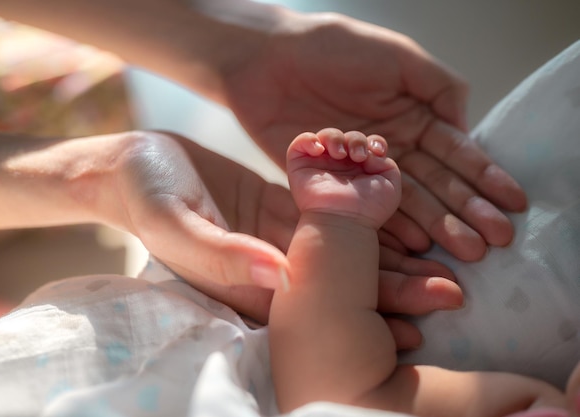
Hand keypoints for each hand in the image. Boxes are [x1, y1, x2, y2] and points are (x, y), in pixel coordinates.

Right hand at [109, 131, 461, 341]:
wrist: (130, 166)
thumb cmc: (143, 195)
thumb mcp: (175, 223)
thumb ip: (222, 253)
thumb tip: (278, 275)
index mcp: (243, 283)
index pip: (316, 310)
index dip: (365, 316)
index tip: (416, 324)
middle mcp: (265, 270)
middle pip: (340, 286)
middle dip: (393, 290)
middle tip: (451, 292)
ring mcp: (273, 240)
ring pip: (342, 254)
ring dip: (389, 257)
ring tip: (441, 261)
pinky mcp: (277, 211)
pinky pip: (327, 219)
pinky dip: (363, 219)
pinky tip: (400, 217)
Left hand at [221, 11, 526, 260]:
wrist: (267, 61)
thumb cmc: (335, 49)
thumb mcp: (399, 59)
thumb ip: (438, 89)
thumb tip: (467, 128)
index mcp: (413, 117)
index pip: (456, 152)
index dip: (485, 178)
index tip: (512, 203)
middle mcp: (393, 147)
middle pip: (436, 184)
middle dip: (467, 211)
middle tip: (493, 240)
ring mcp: (362, 169)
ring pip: (406, 202)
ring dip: (437, 226)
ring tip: (464, 250)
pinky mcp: (331, 182)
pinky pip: (364, 208)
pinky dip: (390, 228)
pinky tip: (416, 247)